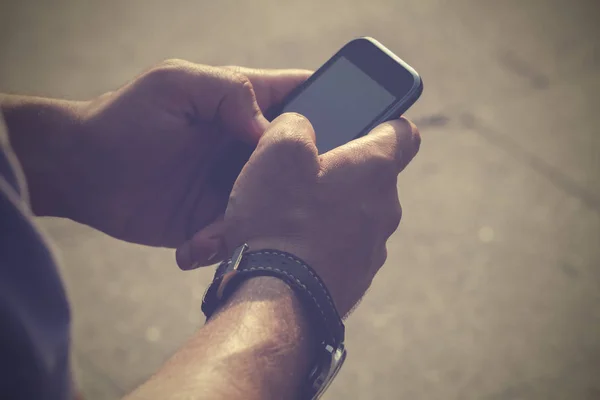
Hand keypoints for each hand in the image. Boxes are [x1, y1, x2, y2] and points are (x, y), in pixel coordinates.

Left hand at [40, 61, 309, 245]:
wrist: (82, 172)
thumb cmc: (125, 119)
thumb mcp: (176, 84)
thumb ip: (230, 91)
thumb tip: (273, 130)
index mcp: (244, 104)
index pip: (300, 96)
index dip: (332, 105)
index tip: (352, 128)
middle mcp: (246, 145)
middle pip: (299, 156)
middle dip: (312, 173)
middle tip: (310, 194)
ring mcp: (234, 184)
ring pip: (278, 201)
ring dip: (273, 216)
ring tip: (253, 226)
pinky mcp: (216, 220)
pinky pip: (243, 233)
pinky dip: (233, 242)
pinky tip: (202, 243)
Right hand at [177, 113, 419, 314]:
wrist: (277, 302)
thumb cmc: (279, 221)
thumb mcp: (277, 152)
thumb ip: (294, 124)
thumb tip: (301, 126)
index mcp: (375, 169)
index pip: (404, 132)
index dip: (386, 120)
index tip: (364, 121)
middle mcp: (385, 207)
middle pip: (373, 175)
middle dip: (342, 169)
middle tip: (303, 172)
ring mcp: (374, 247)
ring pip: (357, 212)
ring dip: (331, 206)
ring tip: (289, 214)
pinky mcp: (357, 276)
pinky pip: (345, 245)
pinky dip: (325, 239)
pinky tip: (292, 246)